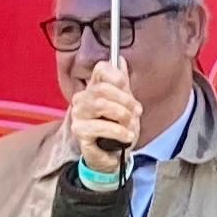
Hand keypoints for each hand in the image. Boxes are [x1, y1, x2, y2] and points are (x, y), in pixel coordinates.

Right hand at [70, 58, 141, 173]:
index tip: (127, 88)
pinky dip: (118, 131)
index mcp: (94, 88)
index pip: (101, 69)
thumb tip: (121, 60)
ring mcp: (78, 114)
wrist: (113, 157)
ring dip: (122, 116)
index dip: (117, 75)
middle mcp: (83, 98)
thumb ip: (122, 84)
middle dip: (126, 101)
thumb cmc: (117, 130)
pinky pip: (99, 126)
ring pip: (101, 104)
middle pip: (103, 88)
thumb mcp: (126, 105)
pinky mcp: (79, 131)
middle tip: (137, 112)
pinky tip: (126, 136)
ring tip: (130, 127)